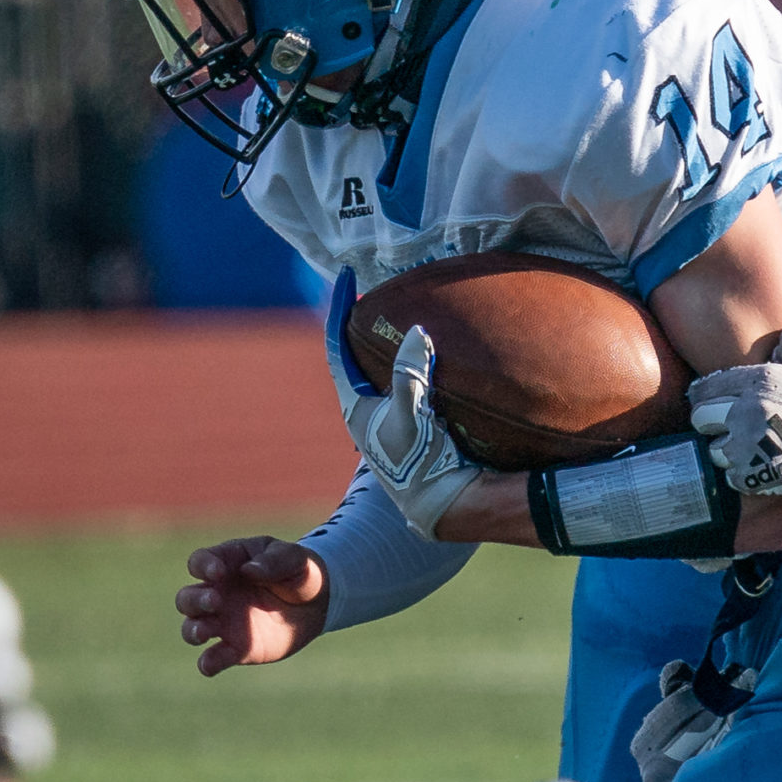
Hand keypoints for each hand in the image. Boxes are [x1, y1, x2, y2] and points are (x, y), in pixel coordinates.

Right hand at [178, 536, 328, 675]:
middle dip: (195, 600)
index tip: (217, 572)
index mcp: (226, 564)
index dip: (202, 566)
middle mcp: (217, 594)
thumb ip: (275, 561)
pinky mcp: (236, 648)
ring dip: (193, 630)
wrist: (317, 604)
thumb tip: (249, 570)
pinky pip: (214, 658)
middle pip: (187, 598)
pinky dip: (208, 663)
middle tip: (215, 601)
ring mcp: (223, 622)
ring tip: (205, 632)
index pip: (199, 562)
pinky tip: (209, 665)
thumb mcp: (295, 558)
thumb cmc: (299, 572)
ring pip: (192, 627)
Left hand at [326, 273, 481, 536]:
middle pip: (358, 354)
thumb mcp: (413, 416)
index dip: (339, 308)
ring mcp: (392, 417)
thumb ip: (410, 374)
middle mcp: (370, 409)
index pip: (338, 346)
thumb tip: (414, 331)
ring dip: (392, 342)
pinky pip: (413, 381)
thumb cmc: (420, 464)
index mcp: (356, 405)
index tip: (345, 276)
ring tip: (406, 312)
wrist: (443, 505)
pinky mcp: (416, 424)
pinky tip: (439, 352)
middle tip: (377, 290)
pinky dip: (420, 360)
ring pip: (385, 368)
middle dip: (364, 321)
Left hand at [687, 328, 781, 508]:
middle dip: (712, 421)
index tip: (714, 401)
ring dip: (728, 450)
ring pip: (715, 450)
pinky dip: (743, 474)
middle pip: (701, 418)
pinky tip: (762, 467)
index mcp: (759, 381)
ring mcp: (749, 448)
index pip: (705, 388)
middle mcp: (746, 412)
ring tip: (750, 448)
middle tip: (732, 425)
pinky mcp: (757, 477)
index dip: (707, 395)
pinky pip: (731, 477)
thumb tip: (778, 342)